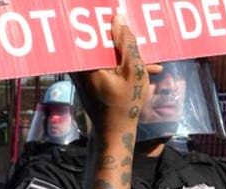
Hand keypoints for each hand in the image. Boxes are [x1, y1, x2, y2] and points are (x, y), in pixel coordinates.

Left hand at [70, 13, 158, 136]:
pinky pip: (104, 65)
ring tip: (147, 58)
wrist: (115, 133)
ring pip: (104, 54)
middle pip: (98, 42)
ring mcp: (82, 75)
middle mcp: (79, 67)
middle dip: (120, 40)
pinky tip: (144, 69)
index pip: (90, 32)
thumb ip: (127, 44)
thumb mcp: (133, 72)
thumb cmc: (125, 105)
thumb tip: (118, 18)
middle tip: (135, 36)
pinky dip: (120, 65)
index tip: (117, 18)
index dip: (105, 23)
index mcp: (86, 63)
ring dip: (124, 54)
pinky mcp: (89, 82)